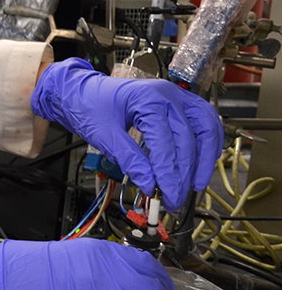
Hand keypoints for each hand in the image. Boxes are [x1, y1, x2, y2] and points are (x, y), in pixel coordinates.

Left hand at [31, 58, 222, 210]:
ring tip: (193, 186)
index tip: (164, 196)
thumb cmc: (90, 106)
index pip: (166, 142)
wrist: (81, 91)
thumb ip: (128, 159)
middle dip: (183, 173)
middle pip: (188, 139)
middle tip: (174, 199)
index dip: (167, 173)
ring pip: (206, 129)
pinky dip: (207, 145)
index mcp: (148, 99)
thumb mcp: (103, 134)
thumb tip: (149, 184)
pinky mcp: (180, 105)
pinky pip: (205, 124)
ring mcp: (177, 98)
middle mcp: (169, 95)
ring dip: (203, 160)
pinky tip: (200, 164)